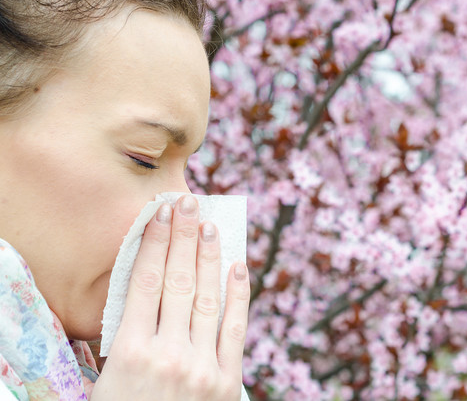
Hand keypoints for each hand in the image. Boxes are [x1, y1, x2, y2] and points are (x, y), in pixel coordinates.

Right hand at [91, 195, 250, 400]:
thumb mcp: (109, 381)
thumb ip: (128, 339)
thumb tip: (144, 293)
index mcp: (131, 352)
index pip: (144, 282)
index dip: (154, 243)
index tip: (160, 215)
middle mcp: (168, 354)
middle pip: (178, 281)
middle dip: (182, 238)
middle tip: (186, 204)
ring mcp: (202, 366)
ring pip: (208, 297)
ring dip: (209, 256)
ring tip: (209, 225)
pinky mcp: (227, 380)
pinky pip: (236, 328)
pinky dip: (239, 294)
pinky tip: (238, 266)